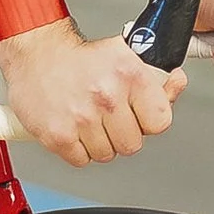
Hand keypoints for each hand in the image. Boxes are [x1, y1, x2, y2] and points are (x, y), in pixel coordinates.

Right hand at [0, 18, 181, 165]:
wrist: (36, 52)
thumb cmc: (80, 56)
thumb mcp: (125, 56)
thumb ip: (156, 77)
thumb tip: (176, 83)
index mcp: (129, 75)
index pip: (160, 121)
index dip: (149, 121)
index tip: (138, 114)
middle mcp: (107, 96)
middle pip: (132, 144)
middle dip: (121, 132)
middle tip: (107, 115)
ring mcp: (82, 118)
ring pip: (107, 154)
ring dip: (98, 141)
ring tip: (87, 118)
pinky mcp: (58, 135)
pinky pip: (81, 160)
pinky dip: (77, 148)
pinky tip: (72, 126)